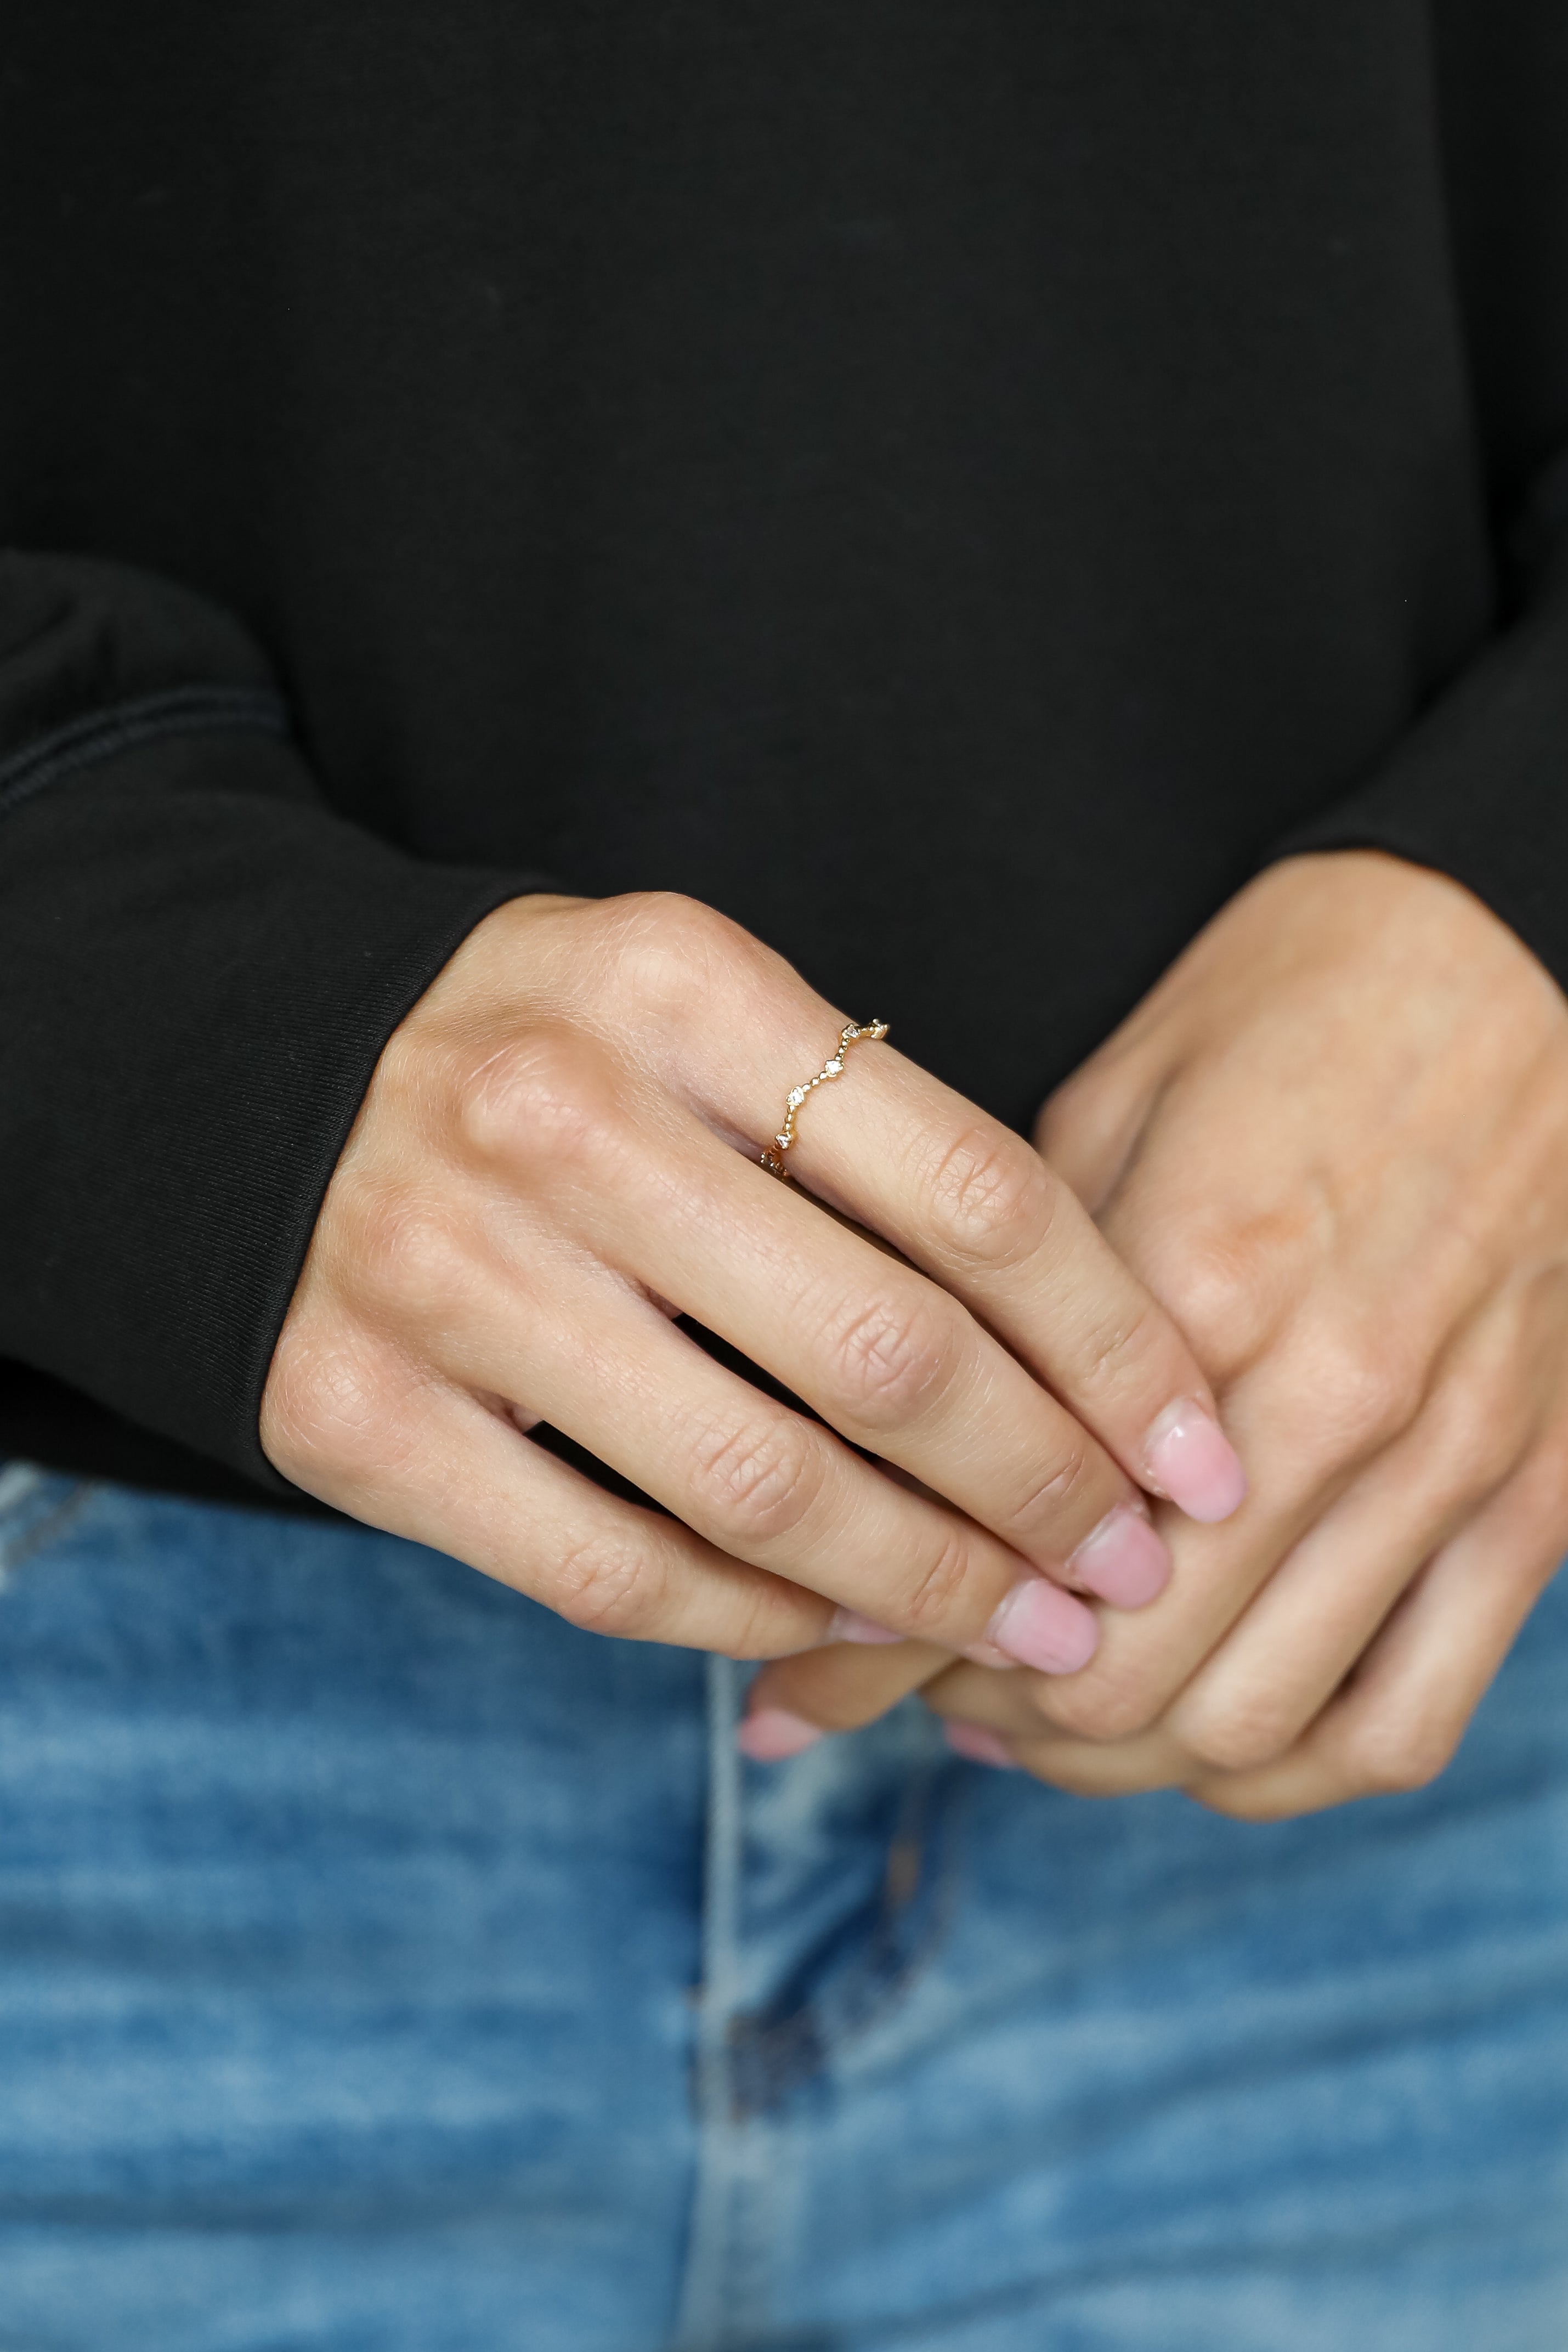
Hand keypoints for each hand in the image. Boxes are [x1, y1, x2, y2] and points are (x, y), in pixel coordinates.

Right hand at [260, 891, 1239, 1666]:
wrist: (258, 1079)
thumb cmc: (554, 1065)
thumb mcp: (706, 1026)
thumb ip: (872, 1149)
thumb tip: (1094, 1373)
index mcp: (679, 985)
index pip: (972, 1187)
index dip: (1117, 1346)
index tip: (1199, 1455)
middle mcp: (553, 1115)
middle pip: (883, 1352)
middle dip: (1045, 1492)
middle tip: (1128, 1571)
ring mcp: (434, 1266)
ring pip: (754, 1486)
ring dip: (925, 1586)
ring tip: (1023, 1632)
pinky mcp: (345, 1409)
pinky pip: (604, 1570)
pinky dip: (752, 1623)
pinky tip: (841, 1627)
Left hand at [747, 853, 1567, 1815]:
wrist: (1510, 953)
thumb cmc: (1282, 1017)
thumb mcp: (1104, 1118)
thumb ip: (1011, 1304)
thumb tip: (878, 1468)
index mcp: (1198, 1288)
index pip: (1009, 1549)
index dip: (897, 1635)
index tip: (836, 1647)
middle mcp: (1329, 1399)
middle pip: (1124, 1677)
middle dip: (997, 1712)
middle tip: (931, 1686)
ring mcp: (1448, 1464)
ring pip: (1251, 1728)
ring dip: (1121, 1761)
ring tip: (1042, 1725)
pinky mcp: (1538, 1500)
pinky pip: (1402, 1725)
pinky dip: (1284, 1772)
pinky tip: (1203, 1742)